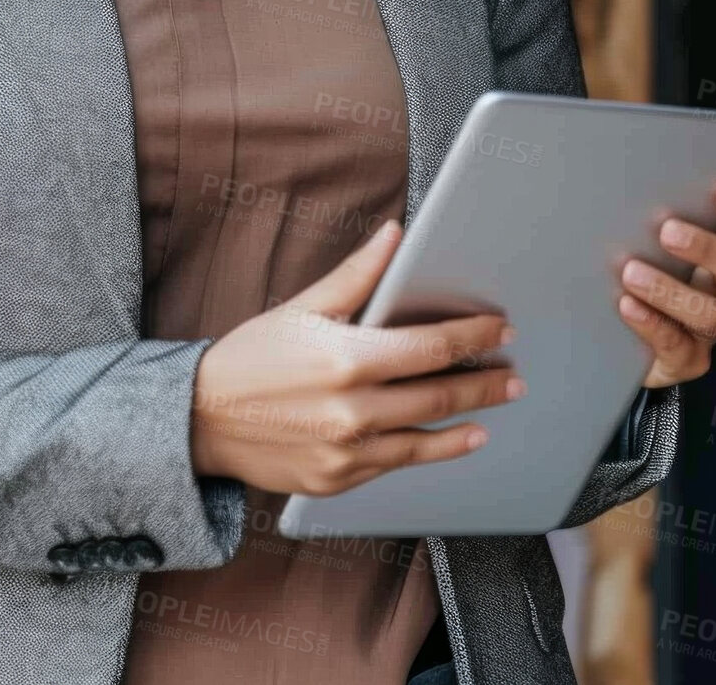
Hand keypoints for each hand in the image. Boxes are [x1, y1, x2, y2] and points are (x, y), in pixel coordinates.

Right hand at [190, 220, 524, 497]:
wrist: (202, 418)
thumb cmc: (252, 356)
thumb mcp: (303, 307)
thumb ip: (357, 275)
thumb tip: (395, 235)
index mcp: (346, 358)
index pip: (430, 346)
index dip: (473, 337)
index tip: (499, 329)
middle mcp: (352, 410)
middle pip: (438, 395)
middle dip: (483, 382)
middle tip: (513, 374)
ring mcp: (347, 452)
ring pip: (426, 438)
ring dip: (468, 421)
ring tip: (495, 407)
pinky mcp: (339, 481)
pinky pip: (398, 465)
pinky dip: (432, 451)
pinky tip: (455, 440)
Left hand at [617, 185, 715, 388]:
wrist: (610, 338)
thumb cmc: (623, 273)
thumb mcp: (632, 236)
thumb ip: (639, 212)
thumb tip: (615, 177)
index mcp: (715, 250)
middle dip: (707, 247)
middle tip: (668, 232)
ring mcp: (705, 327)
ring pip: (710, 313)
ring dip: (671, 290)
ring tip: (632, 273)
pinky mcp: (684, 358)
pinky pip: (678, 345)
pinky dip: (652, 323)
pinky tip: (628, 306)